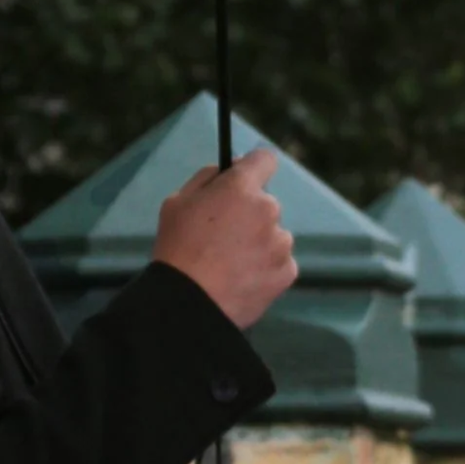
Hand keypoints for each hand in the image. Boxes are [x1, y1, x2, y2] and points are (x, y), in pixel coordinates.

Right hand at [150, 147, 296, 330]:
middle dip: (249, 215)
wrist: (189, 303)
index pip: (264, 159)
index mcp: (241, 187)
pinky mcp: (287, 271)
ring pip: (273, 235)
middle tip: (223, 237)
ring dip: (258, 243)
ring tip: (229, 265)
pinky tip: (240, 279)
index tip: (248, 177)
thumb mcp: (177, 202)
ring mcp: (280, 242)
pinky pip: (279, 262)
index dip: (255, 167)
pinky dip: (264, 269)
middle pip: (265, 203)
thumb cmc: (177, 250)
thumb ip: (207, 178)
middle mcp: (268, 209)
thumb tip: (229, 169)